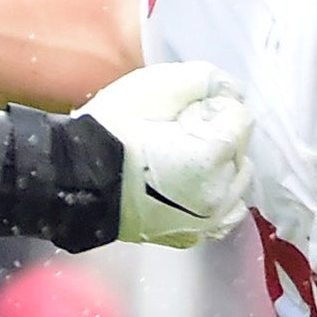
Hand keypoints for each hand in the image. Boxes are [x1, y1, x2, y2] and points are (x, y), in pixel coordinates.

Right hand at [81, 59, 251, 246]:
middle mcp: (218, 194)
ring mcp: (206, 221)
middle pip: (240, 150)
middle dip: (217, 136)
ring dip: (220, 168)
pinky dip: (215, 197)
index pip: (240, 117)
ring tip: (182, 159)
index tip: (181, 112)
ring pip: (236, 183)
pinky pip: (222, 214)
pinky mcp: (190, 236)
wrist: (75, 178)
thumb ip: (205, 79)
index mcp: (213, 155)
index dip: (211, 107)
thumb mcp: (158, 85)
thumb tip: (230, 91)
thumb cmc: (112, 130)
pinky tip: (191, 185)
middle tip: (176, 133)